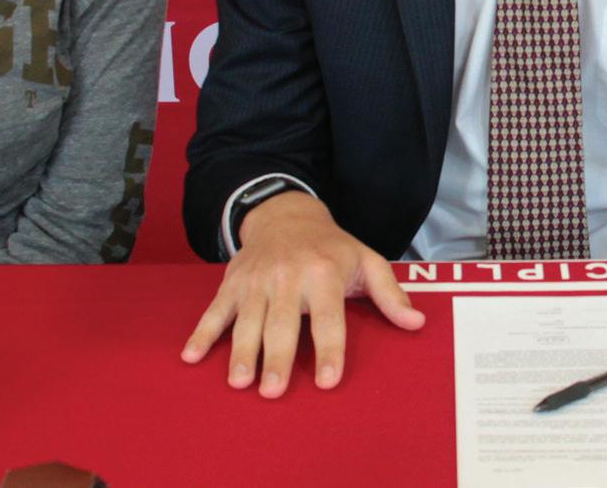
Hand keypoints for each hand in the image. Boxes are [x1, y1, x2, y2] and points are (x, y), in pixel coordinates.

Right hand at [179, 192, 424, 396]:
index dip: (329, 349)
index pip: (329, 318)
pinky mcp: (232, 284)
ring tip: (239, 382)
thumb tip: (415, 323)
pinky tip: (191, 357)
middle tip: (272, 391)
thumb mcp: (366, 261)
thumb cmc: (330, 247)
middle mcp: (287, 277)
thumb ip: (389, 294)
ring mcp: (256, 281)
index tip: (328, 380)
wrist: (285, 215)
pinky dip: (202, 334)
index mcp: (324, 274)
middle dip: (276, 358)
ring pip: (247, 320)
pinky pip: (215, 311)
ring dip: (240, 352)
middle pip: (282, 323)